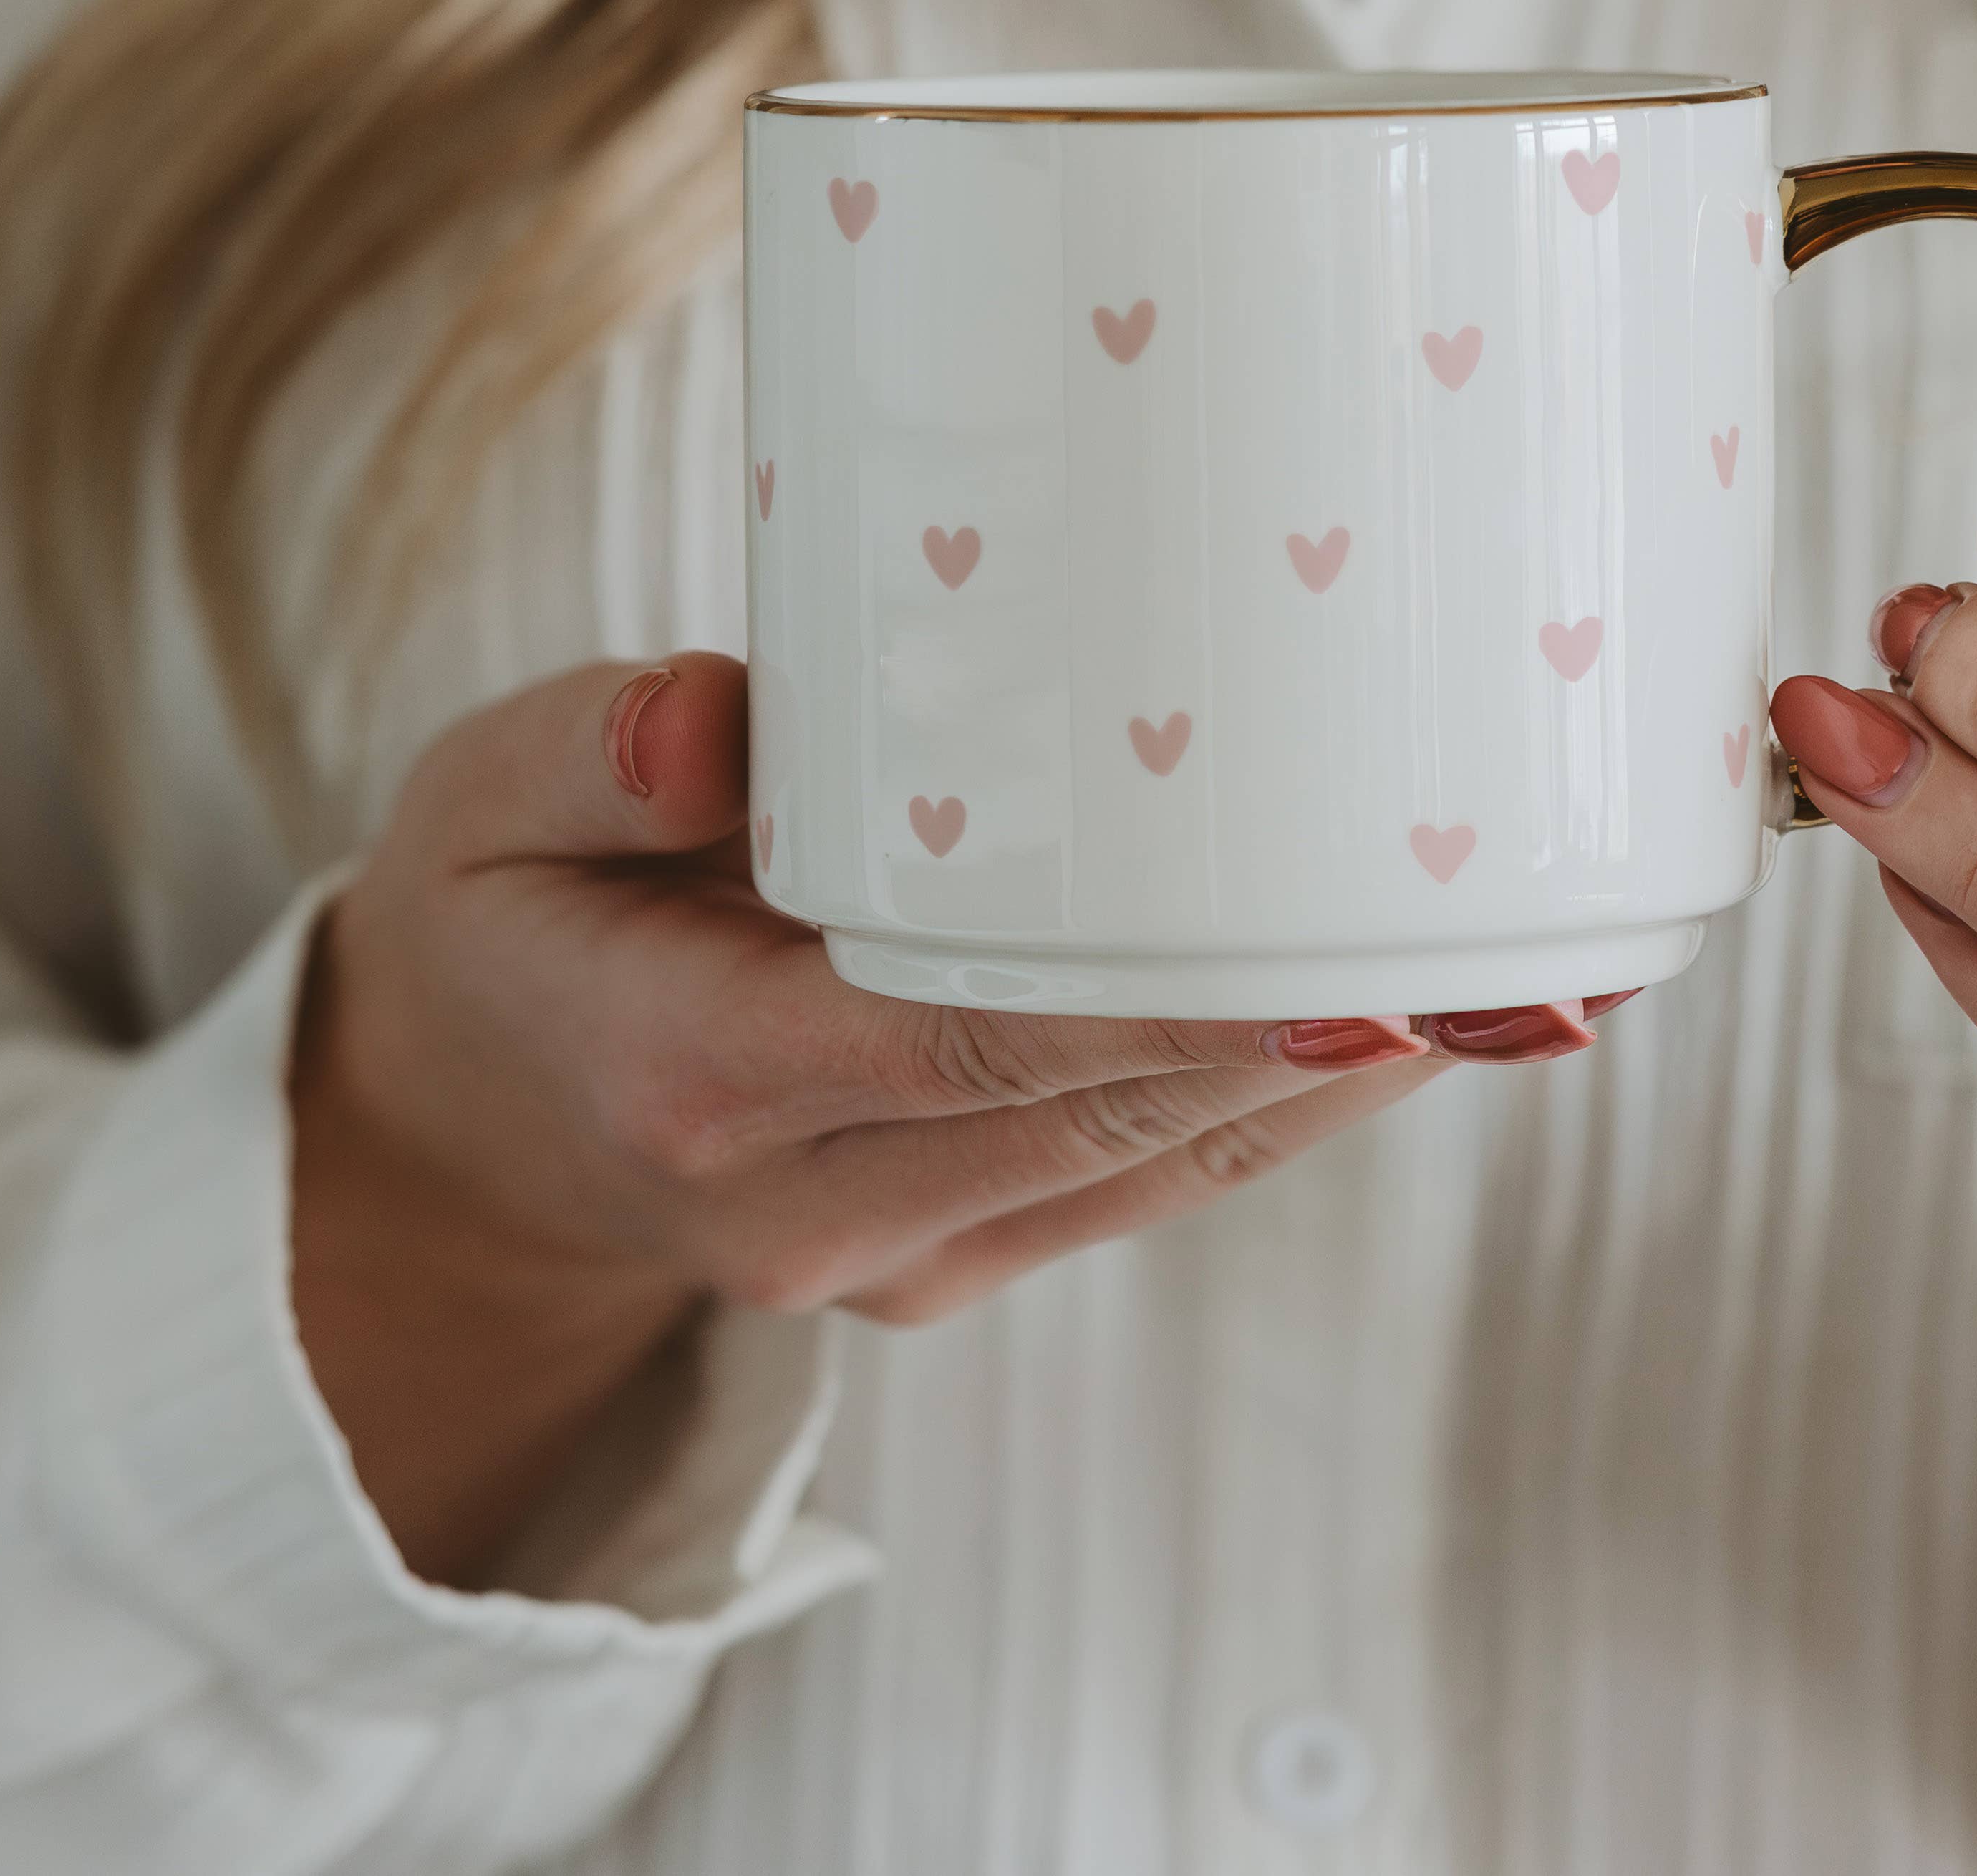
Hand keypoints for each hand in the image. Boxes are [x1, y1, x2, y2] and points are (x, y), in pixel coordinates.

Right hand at [297, 654, 1516, 1582]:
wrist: (472, 1130)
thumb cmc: (495, 927)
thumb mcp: (468, 809)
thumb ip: (581, 759)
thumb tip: (711, 722)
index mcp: (684, 1081)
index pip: (966, 1045)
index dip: (1171, 1014)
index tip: (1347, 970)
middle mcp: (802, 1207)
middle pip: (1099, 1115)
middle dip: (1310, 1044)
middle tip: (1500, 948)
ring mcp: (885, 1254)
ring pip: (1151, 1167)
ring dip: (1332, 1088)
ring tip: (1508, 984)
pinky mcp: (944, 1251)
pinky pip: (1134, 1181)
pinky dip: (1270, 1113)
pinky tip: (1394, 1032)